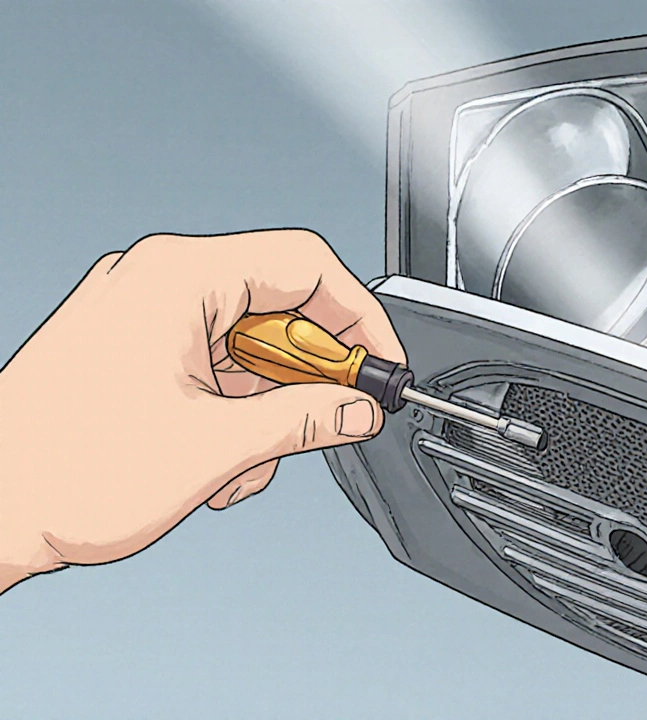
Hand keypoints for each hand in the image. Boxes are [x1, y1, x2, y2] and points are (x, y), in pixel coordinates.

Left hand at [0, 230, 404, 593]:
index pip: (305, 266)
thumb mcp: (214, 446)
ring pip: (245, 347)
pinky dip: (229, 412)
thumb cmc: (62, 469)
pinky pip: (209, 366)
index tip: (380, 367)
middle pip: (277, 307)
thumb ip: (305, 420)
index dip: (359, 319)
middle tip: (333, 420)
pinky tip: (217, 463)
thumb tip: (357, 409)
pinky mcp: (128, 351)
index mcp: (178, 278)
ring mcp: (139, 317)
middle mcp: (157, 283)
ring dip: (265, 409)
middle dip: (307, 377)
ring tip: (245, 464)